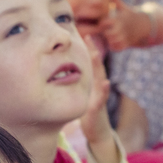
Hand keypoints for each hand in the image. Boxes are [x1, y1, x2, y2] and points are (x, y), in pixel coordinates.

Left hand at [79, 33, 115, 162]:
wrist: (96, 130)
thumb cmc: (85, 111)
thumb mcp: (77, 93)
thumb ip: (71, 81)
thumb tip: (57, 70)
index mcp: (89, 81)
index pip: (86, 62)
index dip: (83, 49)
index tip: (77, 32)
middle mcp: (96, 85)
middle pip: (95, 65)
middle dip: (93, 50)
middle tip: (87, 36)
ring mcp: (99, 96)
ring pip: (100, 78)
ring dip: (99, 66)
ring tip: (95, 54)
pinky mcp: (98, 108)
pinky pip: (102, 99)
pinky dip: (104, 91)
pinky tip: (105, 84)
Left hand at [99, 0, 150, 51]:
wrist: (145, 24)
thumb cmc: (131, 16)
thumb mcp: (125, 8)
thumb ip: (117, 1)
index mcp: (119, 19)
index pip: (105, 22)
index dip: (103, 23)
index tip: (105, 24)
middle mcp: (121, 28)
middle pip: (108, 33)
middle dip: (106, 33)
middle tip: (107, 31)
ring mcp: (124, 36)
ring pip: (112, 41)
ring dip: (110, 40)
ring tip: (111, 37)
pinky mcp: (127, 43)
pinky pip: (117, 48)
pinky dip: (114, 46)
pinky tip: (115, 42)